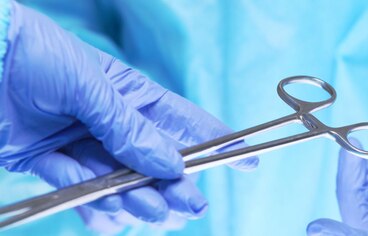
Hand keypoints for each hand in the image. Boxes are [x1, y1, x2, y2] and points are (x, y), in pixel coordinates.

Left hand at [0, 1, 257, 227]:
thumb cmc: (38, 55)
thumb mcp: (93, 88)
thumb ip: (130, 130)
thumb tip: (172, 166)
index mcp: (133, 97)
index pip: (185, 122)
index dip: (218, 142)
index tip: (248, 160)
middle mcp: (115, 125)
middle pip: (157, 164)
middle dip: (174, 188)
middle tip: (187, 207)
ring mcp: (85, 146)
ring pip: (122, 185)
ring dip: (134, 202)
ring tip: (139, 211)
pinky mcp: (52, 165)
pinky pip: (79, 192)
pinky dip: (90, 205)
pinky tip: (102, 214)